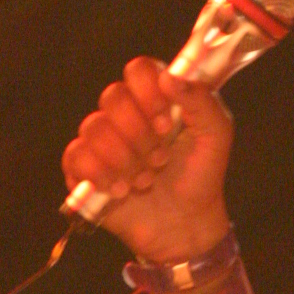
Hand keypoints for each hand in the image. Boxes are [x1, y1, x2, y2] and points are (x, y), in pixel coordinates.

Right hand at [61, 58, 232, 264]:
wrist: (186, 223)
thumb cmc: (201, 173)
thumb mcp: (216, 134)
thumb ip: (201, 100)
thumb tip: (170, 78)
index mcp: (156, 96)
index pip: (138, 70)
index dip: (148, 91)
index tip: (165, 121)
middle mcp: (126, 113)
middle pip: (113, 96)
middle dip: (140, 133)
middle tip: (161, 158)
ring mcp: (102, 140)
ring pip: (94, 127)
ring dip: (125, 159)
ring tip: (146, 180)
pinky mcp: (84, 169)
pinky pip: (76, 156)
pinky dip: (101, 175)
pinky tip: (122, 191)